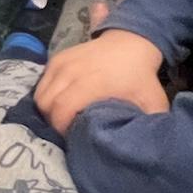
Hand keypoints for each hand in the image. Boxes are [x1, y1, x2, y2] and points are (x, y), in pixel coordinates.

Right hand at [35, 0, 166, 132]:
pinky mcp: (56, 59)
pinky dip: (46, 96)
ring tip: (62, 117)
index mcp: (91, 84)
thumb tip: (140, 149)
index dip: (62, 128)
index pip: (61, 110)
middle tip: (66, 130)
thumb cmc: (140, 77)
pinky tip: (60, 102)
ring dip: (47, 110)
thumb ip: (146, 125)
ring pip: (40, 95)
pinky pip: (41, 83)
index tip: (72, 138)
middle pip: (46, 105)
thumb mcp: (152, 102)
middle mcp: (70, 72)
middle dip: (52, 122)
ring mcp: (61, 63)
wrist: (130, 43)